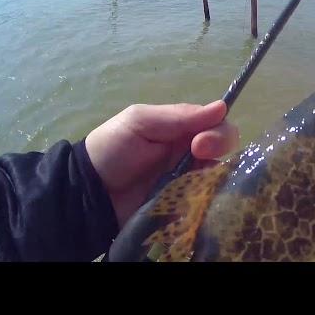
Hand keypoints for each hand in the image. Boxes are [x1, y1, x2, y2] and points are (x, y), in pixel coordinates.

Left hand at [84, 100, 238, 227]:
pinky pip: (207, 203)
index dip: (217, 132)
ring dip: (214, 178)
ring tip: (195, 184)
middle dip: (218, 150)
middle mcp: (192, 154)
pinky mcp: (184, 207)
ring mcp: (189, 182)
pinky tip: (198, 202)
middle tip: (197, 158)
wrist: (89, 193)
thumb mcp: (141, 122)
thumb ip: (179, 116)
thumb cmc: (111, 149)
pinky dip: (207, 201)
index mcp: (183, 130)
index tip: (199, 144)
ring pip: (220, 177)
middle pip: (225, 150)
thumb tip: (222, 107)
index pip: (218, 125)